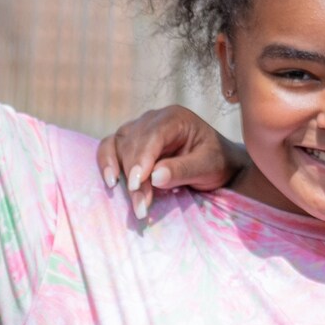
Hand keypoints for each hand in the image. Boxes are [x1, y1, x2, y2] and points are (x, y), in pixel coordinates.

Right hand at [96, 105, 235, 218]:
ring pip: (117, 145)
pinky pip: (109, 148)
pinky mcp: (129, 142)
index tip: (138, 184)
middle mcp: (153, 119)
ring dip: (120, 173)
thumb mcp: (208, 167)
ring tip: (131, 197)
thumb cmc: (216, 162)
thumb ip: (183, 170)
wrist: (218, 164)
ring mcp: (138, 129)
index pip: (152, 135)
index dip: (142, 159)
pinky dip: (106, 163)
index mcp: (175, 118)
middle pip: (133, 144)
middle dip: (135, 176)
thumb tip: (155, 177)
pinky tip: (111, 182)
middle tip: (142, 206)